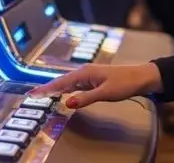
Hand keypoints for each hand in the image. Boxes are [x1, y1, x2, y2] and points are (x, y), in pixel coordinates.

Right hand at [28, 63, 162, 108]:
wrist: (141, 77)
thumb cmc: (124, 83)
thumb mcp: (105, 93)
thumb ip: (85, 98)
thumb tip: (67, 102)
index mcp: (85, 73)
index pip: (61, 82)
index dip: (46, 89)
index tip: (32, 94)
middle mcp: (85, 72)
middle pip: (62, 81)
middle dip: (47, 88)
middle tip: (33, 95)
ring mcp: (90, 75)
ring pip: (68, 83)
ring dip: (56, 88)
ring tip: (43, 95)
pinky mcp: (94, 80)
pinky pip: (76, 85)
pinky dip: (66, 89)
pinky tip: (63, 93)